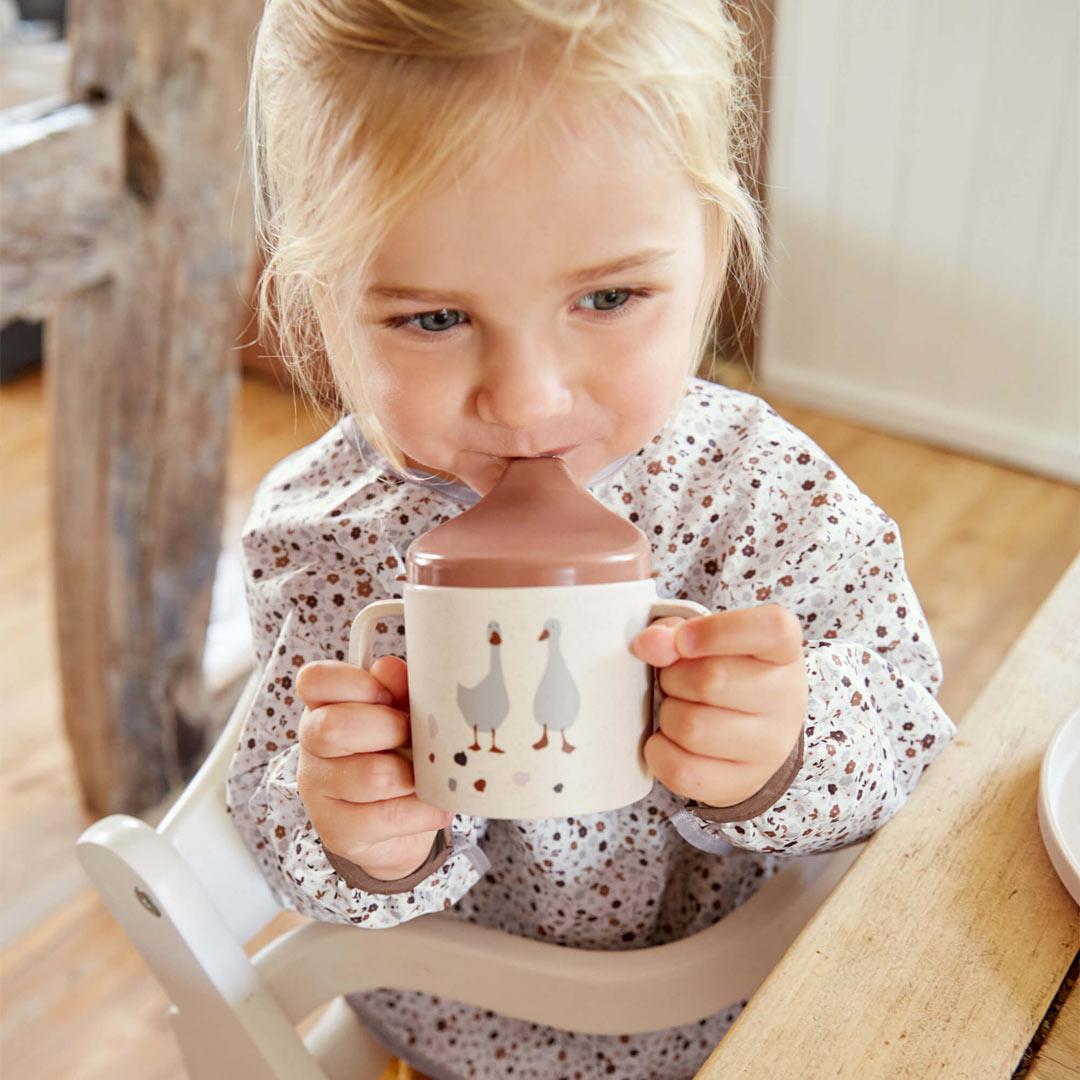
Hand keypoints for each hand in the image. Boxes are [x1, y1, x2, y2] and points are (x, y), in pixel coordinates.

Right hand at [296, 656, 453, 881]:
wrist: (399, 821)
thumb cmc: (399, 751)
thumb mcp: (403, 712)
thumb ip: (399, 689)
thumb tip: (390, 669)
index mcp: (323, 705)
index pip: (314, 680)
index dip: (355, 682)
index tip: (386, 695)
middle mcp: (310, 746)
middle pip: (335, 727)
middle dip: (391, 729)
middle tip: (413, 737)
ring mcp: (319, 791)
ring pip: (372, 776)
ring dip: (413, 774)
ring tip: (426, 775)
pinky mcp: (337, 831)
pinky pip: (389, 816)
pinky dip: (423, 809)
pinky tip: (433, 804)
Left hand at [631, 604, 807, 808]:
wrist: (749, 732)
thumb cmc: (723, 673)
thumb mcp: (703, 639)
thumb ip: (672, 631)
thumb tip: (648, 644)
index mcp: (783, 650)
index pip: (770, 629)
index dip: (717, 631)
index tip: (683, 639)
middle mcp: (787, 698)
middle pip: (711, 680)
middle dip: (673, 676)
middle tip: (675, 679)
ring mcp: (770, 747)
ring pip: (692, 727)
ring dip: (667, 714)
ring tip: (678, 708)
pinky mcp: (743, 783)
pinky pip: (683, 770)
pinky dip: (660, 752)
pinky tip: (669, 740)